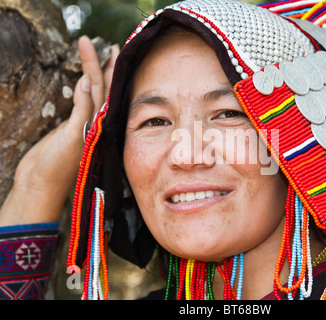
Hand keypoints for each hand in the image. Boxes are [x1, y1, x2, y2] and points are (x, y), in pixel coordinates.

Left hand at [0, 36, 118, 225]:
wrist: (43, 184)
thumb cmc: (53, 160)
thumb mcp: (65, 130)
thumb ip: (78, 110)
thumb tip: (84, 84)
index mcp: (93, 122)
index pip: (103, 92)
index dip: (107, 72)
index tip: (112, 54)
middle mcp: (95, 125)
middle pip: (104, 90)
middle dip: (107, 66)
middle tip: (115, 47)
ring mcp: (89, 130)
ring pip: (97, 95)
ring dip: (95, 70)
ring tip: (96, 48)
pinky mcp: (78, 136)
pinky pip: (84, 111)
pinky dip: (85, 95)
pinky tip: (86, 78)